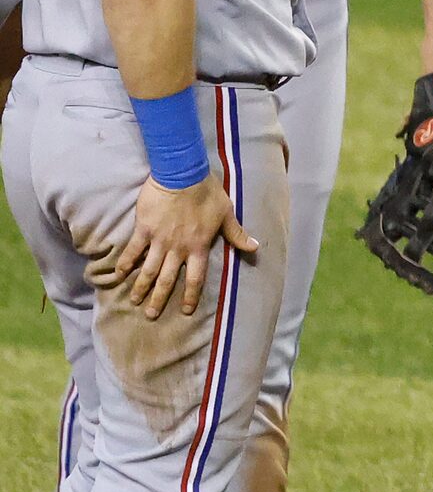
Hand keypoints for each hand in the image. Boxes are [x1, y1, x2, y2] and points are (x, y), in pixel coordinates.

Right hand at [109, 175, 260, 319]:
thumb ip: (237, 234)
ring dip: (142, 287)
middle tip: (152, 315)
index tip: (186, 310)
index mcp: (198, 246)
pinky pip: (132, 251)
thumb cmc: (207, 193)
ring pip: (149, 269)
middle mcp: (178, 248)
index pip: (196, 278)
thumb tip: (255, 247)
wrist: (181, 175)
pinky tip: (118, 276)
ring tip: (135, 301)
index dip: (191, 295)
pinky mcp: (143, 229)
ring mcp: (159, 240)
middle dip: (160, 299)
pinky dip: (125, 264)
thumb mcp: (226, 214)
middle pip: (168, 279)